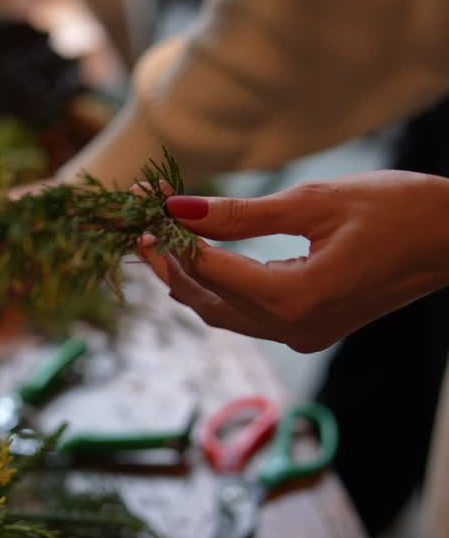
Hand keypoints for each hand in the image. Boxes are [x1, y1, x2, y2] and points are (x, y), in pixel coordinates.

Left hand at [138, 171, 448, 352]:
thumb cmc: (396, 210)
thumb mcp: (313, 202)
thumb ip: (241, 214)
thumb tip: (179, 210)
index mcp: (295, 299)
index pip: (210, 270)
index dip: (171, 237)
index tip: (143, 205)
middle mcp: (295, 329)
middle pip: (208, 302)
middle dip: (170, 266)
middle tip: (140, 227)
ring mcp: (306, 334)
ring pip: (226, 315)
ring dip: (191, 280)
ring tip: (160, 241)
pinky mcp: (314, 328)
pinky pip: (250, 316)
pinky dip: (222, 289)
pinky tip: (204, 261)